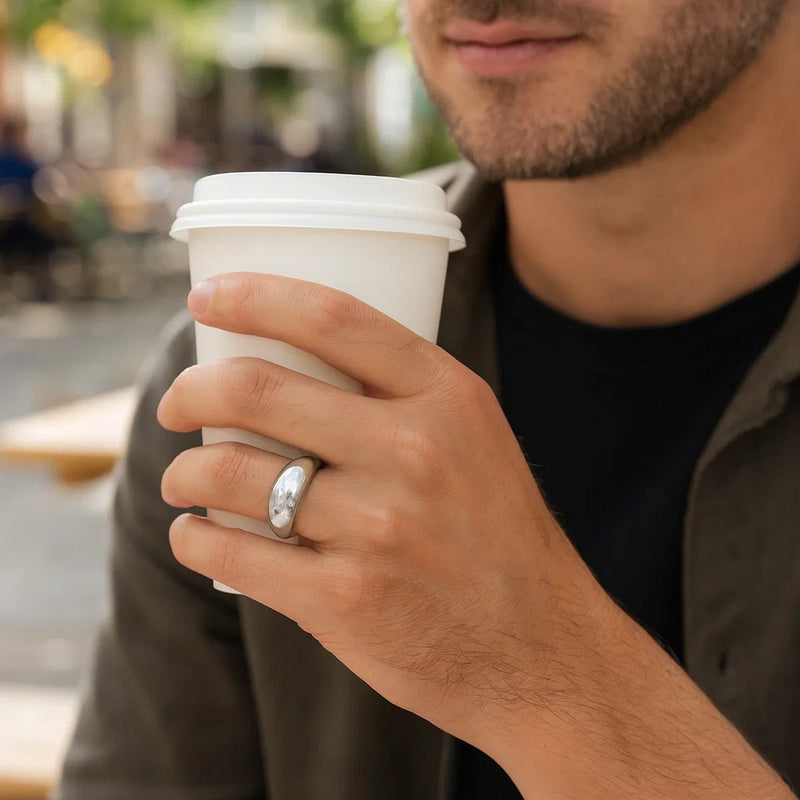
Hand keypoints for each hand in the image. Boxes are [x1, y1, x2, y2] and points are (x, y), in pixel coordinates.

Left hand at [158, 272, 610, 755]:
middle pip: (259, 390)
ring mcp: (378, 526)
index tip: (208, 298)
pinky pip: (233, 553)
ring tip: (182, 479)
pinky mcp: (345, 597)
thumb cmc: (497, 534)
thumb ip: (403, 398)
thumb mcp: (475, 438)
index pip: (333, 317)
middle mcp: (413, 451)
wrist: (538, 645)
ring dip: (183, 472)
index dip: (255, 296)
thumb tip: (299, 370)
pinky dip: (193, 540)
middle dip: (191, 391)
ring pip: (231, 472)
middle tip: (177, 405)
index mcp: (448, 396)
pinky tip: (194, 535)